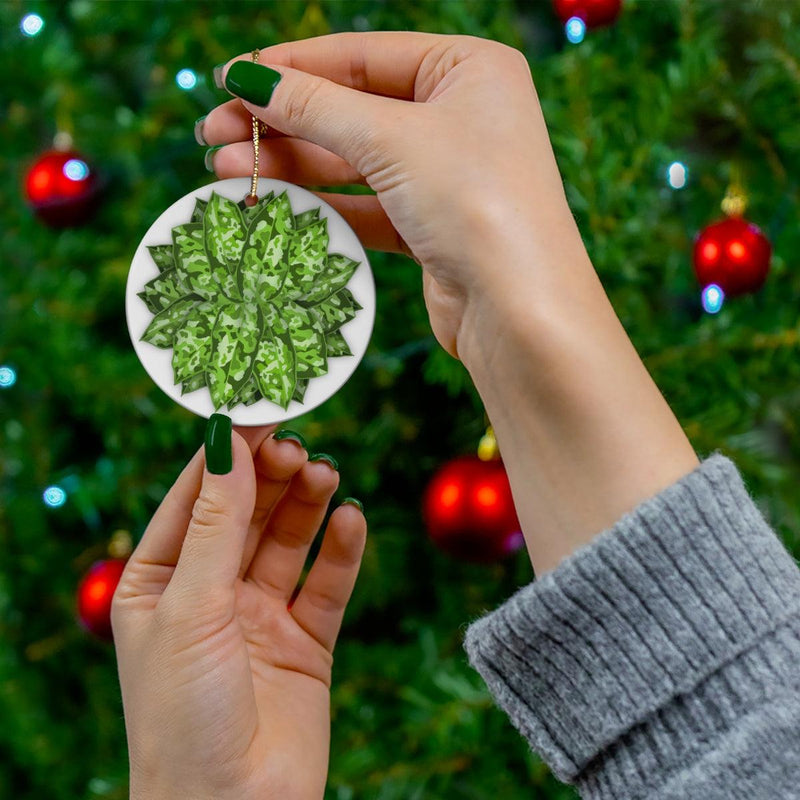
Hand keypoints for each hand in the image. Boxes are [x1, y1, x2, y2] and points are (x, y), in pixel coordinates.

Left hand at [111, 423, 366, 799]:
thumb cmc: (183, 716)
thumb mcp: (191, 606)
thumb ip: (216, 523)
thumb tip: (228, 442)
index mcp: (160, 581)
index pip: (195, 497)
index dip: (227, 453)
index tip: (259, 410)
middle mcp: (210, 593)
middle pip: (247, 512)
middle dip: (271, 476)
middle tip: (298, 444)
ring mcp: (259, 615)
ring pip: (288, 540)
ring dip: (307, 504)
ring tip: (325, 474)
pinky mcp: (306, 641)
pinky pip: (327, 584)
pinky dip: (342, 550)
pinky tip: (351, 520)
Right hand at [201, 33, 697, 575]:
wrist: (521, 312)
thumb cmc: (477, 204)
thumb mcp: (391, 140)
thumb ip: (315, 107)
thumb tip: (247, 79)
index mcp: (468, 69)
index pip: (362, 55)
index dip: (291, 67)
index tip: (229, 80)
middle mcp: (461, 116)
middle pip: (352, 108)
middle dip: (281, 122)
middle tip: (213, 134)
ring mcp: (447, 174)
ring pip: (353, 160)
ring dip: (290, 164)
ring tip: (224, 168)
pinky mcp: (432, 226)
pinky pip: (366, 203)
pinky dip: (320, 203)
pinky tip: (270, 202)